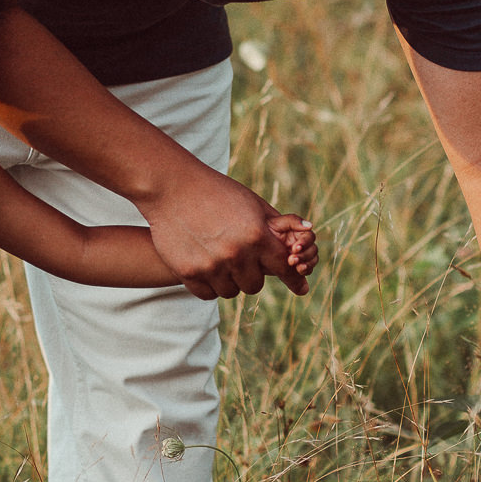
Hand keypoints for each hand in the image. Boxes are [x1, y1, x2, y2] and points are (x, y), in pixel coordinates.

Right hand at [142, 162, 311, 298]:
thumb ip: (278, 223)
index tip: (302, 288)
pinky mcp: (188, 272)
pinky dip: (209, 284)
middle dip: (251, 274)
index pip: (284, 267)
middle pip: (255, 285)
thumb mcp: (252, 202)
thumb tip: (308, 232)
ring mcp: (211, 265)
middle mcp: (236, 253)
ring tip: (220, 260)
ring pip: (232, 291)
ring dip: (229, 280)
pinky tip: (205, 266)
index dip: (294, 279)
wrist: (172, 187)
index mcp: (256, 235)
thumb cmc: (217, 192)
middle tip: (241, 260)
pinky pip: (208, 293)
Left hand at [268, 213, 317, 290]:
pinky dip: (303, 272)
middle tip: (291, 260)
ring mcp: (301, 257)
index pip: (310, 237)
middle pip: (313, 251)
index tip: (295, 248)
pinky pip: (305, 271)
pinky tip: (297, 273)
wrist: (254, 245)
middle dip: (304, 256)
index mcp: (300, 233)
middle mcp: (303, 245)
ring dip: (307, 265)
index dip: (305, 243)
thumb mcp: (277, 223)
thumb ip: (293, 221)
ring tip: (297, 268)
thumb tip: (310, 225)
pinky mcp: (296, 267)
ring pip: (311, 261)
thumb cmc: (266, 230)